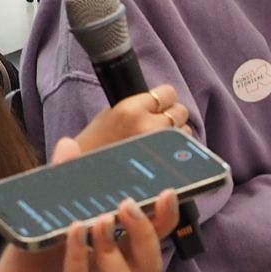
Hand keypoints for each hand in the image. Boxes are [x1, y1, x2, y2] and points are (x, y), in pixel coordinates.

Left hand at [0, 188, 175, 271]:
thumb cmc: (34, 261)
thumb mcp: (51, 219)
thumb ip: (63, 184)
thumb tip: (68, 145)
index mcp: (117, 259)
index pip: (154, 240)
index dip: (166, 218)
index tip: (168, 191)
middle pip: (150, 264)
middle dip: (146, 232)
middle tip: (128, 204)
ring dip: (114, 246)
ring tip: (100, 220)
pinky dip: (77, 255)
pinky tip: (73, 231)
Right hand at [68, 86, 190, 153]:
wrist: (84, 179)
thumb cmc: (94, 148)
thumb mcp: (109, 117)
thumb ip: (135, 108)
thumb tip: (160, 104)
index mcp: (129, 109)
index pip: (168, 92)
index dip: (163, 101)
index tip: (156, 109)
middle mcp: (147, 125)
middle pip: (180, 111)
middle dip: (171, 118)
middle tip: (155, 128)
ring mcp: (158, 146)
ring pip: (185, 131)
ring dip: (176, 136)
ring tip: (156, 144)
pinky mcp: (164, 164)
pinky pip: (184, 152)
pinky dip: (177, 153)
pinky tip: (161, 157)